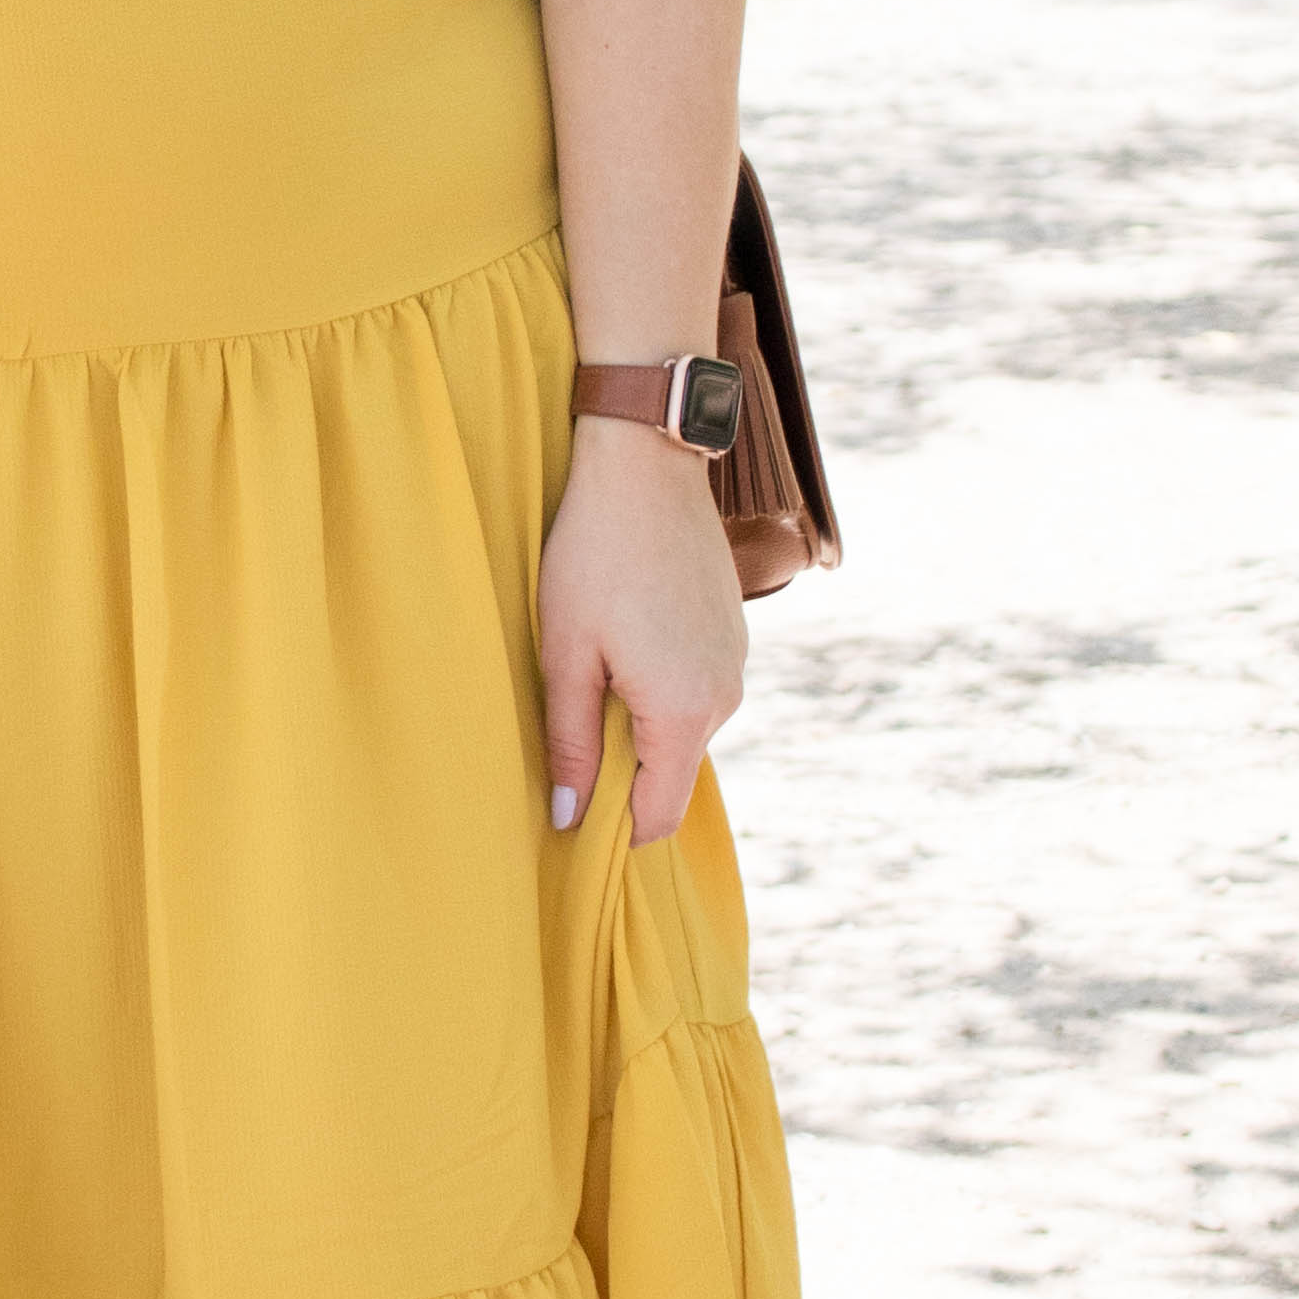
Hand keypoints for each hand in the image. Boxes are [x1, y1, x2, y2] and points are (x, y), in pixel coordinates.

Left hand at [538, 417, 747, 847]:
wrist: (647, 468)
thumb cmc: (593, 557)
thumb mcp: (566, 654)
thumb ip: (571, 743)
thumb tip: (570, 817)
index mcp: (684, 711)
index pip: (658, 814)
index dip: (612, 830)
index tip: (567, 820)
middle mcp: (724, 697)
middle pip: (672, 776)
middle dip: (622, 778)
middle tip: (564, 739)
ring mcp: (735, 664)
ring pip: (683, 733)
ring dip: (639, 729)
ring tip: (591, 676)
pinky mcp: (732, 636)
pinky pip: (695, 692)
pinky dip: (659, 692)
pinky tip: (621, 646)